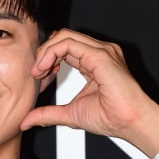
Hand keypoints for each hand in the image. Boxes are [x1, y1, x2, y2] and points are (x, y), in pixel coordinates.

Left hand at [20, 29, 158, 157]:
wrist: (132, 123)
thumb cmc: (112, 118)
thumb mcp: (69, 114)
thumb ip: (47, 114)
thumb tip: (26, 121)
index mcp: (92, 62)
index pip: (64, 48)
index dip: (46, 58)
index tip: (38, 75)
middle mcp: (98, 53)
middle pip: (62, 37)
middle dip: (43, 52)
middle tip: (35, 72)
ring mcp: (101, 51)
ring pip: (64, 36)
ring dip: (45, 52)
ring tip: (38, 70)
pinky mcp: (100, 55)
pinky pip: (68, 43)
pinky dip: (51, 53)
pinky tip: (45, 68)